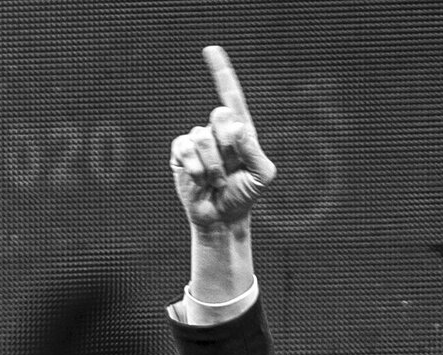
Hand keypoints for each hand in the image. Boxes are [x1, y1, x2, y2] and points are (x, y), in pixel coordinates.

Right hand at [170, 44, 277, 232]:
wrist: (223, 217)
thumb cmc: (246, 194)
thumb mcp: (263, 175)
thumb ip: (254, 150)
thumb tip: (236, 127)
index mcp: (241, 131)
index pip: (231, 97)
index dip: (221, 73)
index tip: (211, 50)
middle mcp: (217, 131)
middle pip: (220, 115)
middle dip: (228, 144)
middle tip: (231, 168)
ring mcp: (197, 141)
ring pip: (201, 136)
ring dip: (212, 165)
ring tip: (217, 181)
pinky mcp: (180, 153)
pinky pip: (184, 148)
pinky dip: (196, 168)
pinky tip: (201, 180)